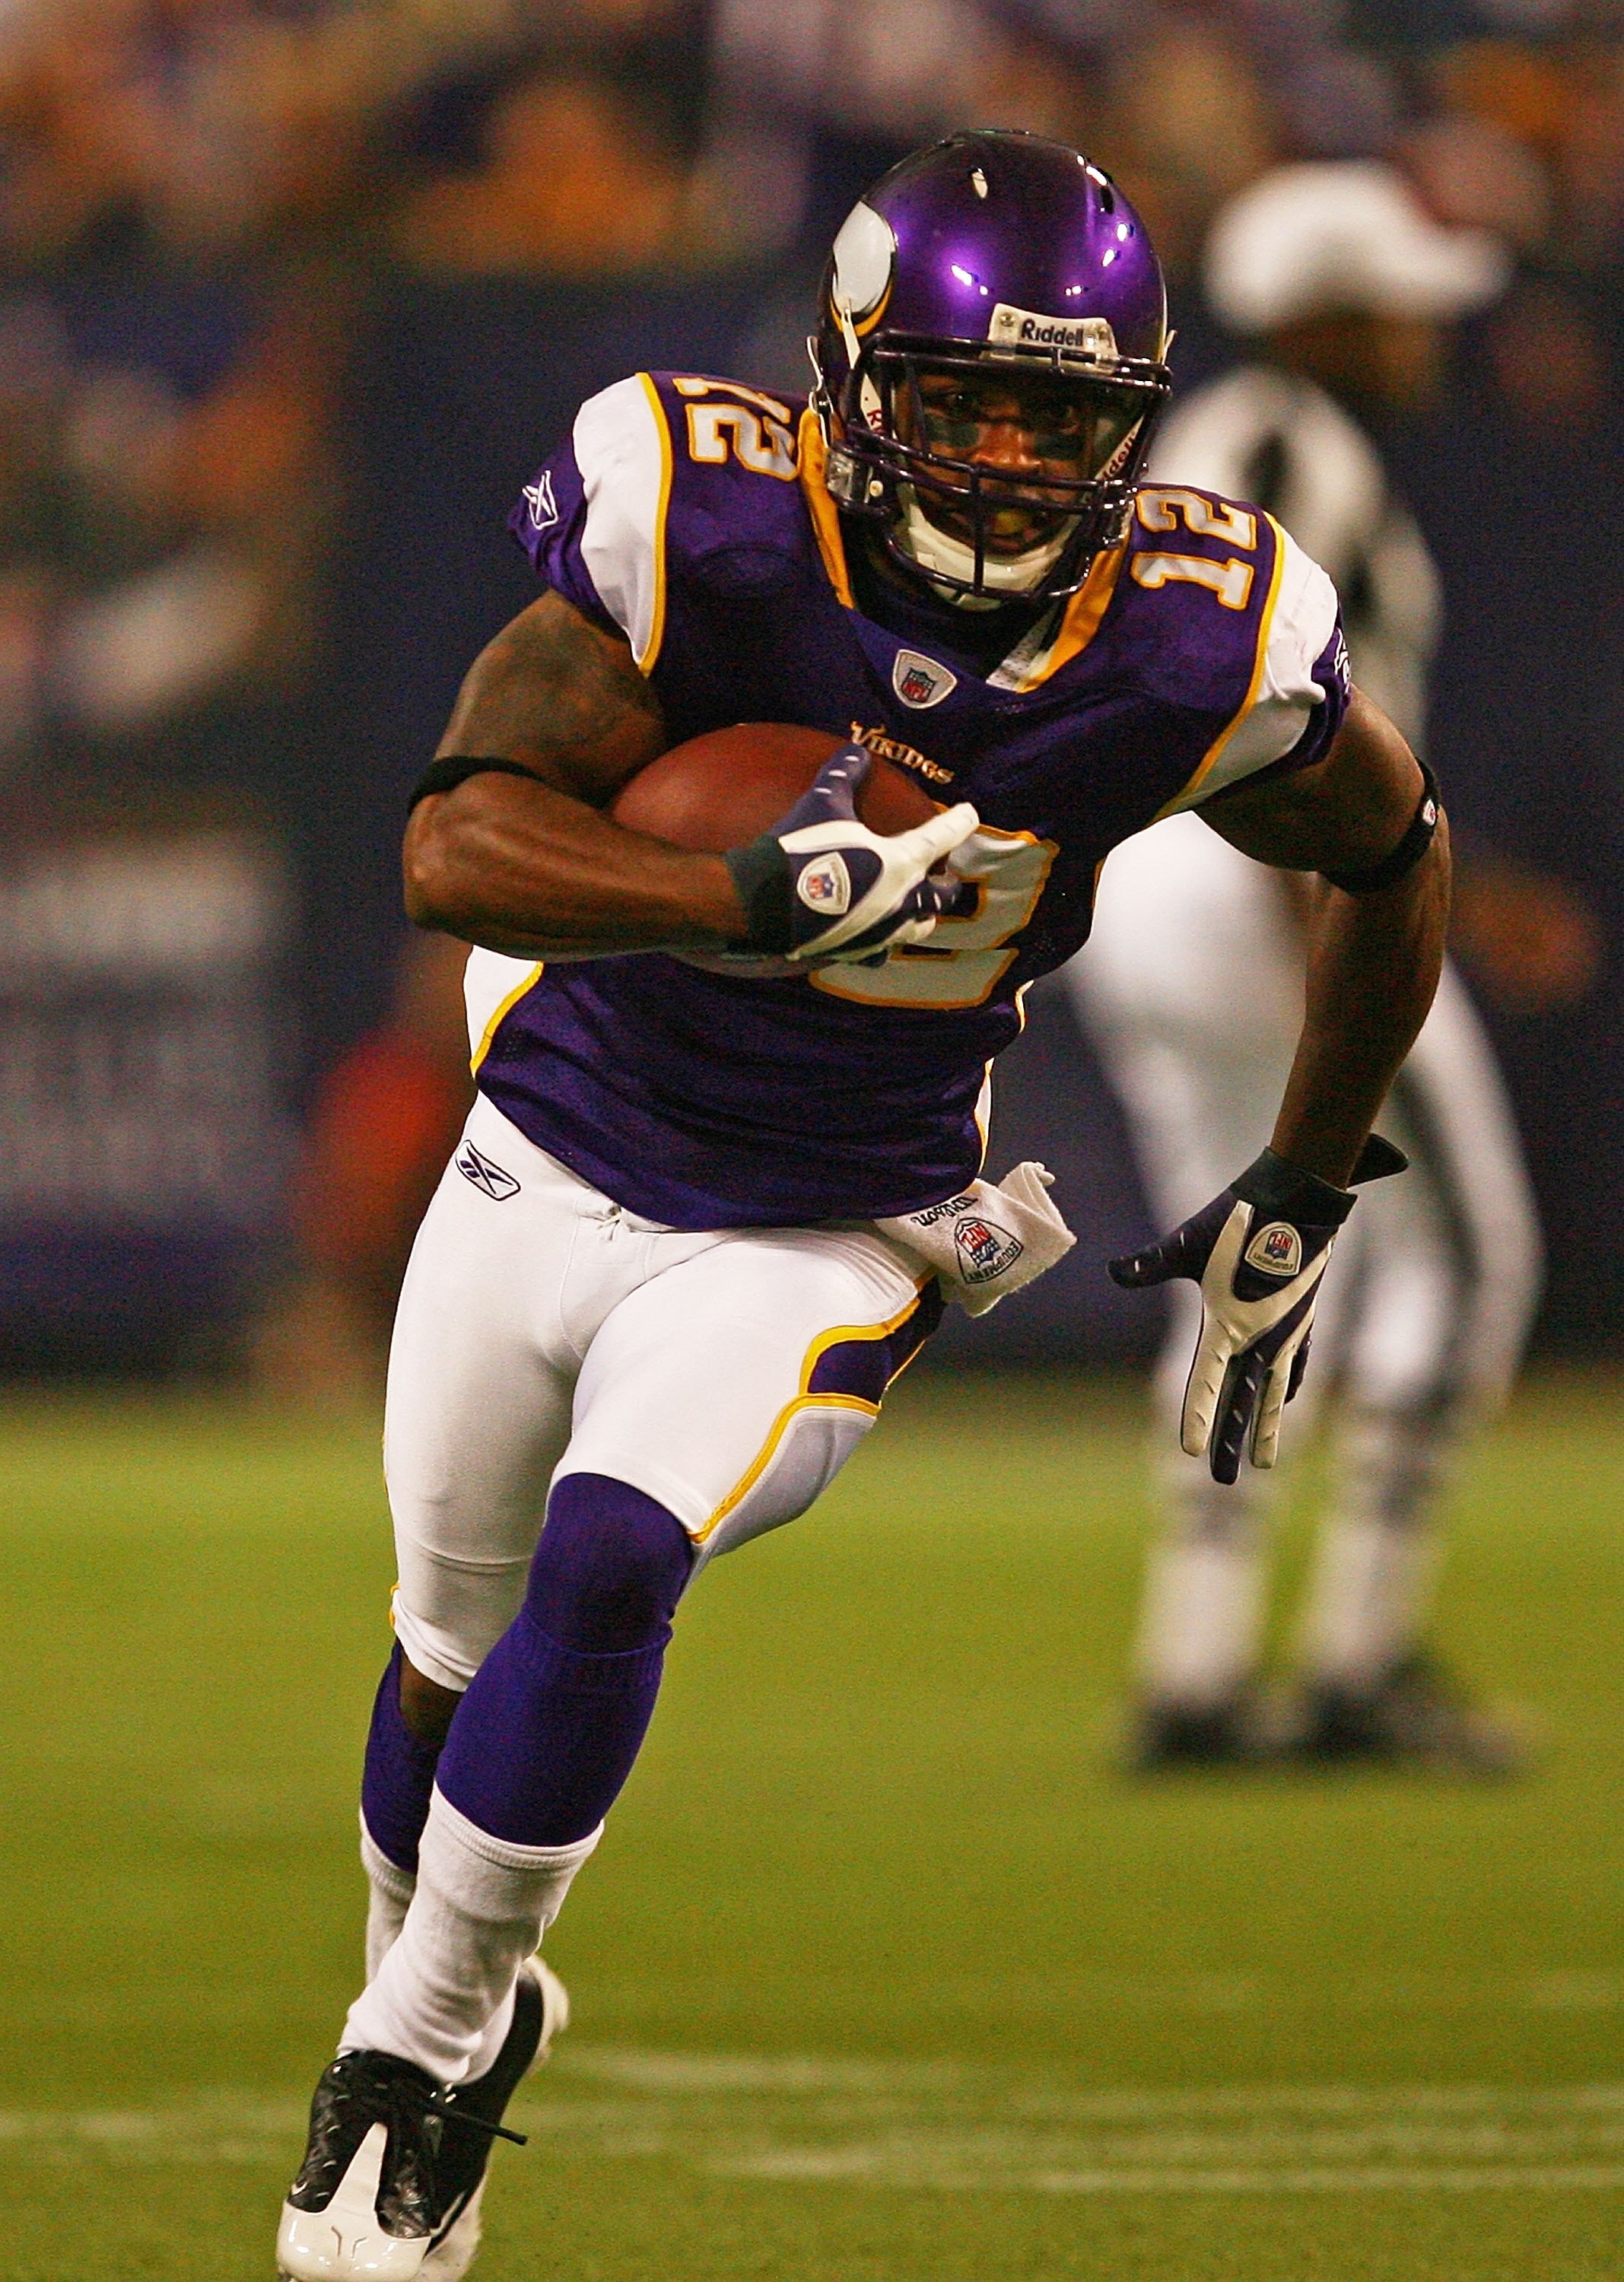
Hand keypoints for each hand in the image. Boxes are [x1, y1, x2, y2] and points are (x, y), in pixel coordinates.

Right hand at [724, 745, 978, 961]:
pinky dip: (883, 945)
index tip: (971, 814)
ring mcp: (884, 930)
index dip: (960, 822)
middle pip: (942, 895)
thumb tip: (855, 750)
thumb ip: (843, 775)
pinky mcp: (860, 950)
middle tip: (945, 877)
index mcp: (903, 861)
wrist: (768, 903)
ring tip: (919, 910)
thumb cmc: (803, 848)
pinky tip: (878, 942)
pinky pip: (881, 953)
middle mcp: (903, 899)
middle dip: (947, 885)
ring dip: (923, 917)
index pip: (943, 837)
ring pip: (919, 928)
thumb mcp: (823, 802)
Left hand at [1108, 1136, 1405, 1482]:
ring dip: (1266, 1427)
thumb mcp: (1187, 1243)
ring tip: (1265, 1465)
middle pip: (1241, 1401)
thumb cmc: (1238, 1217)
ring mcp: (1284, 1331)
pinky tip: (1288, 1402)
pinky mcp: (1301, 1319)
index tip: (1191, 1454)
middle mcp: (1258, 1336)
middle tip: (1221, 1483)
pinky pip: (1294, 1365)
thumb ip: (1151, 1263)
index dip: (1196, 1416)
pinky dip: (1287, 1388)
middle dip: (1231, 1442)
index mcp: (1227, 1323)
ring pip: (1273, 1392)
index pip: (1206, 1381)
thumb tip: (1111, 1270)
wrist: (1300, 1198)